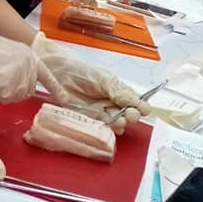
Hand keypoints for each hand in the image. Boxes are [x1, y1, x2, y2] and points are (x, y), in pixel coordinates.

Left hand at [32, 32, 147, 133]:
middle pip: (127, 114)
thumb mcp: (104, 79)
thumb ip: (120, 92)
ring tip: (120, 120)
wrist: (59, 75)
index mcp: (119, 91)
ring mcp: (102, 113)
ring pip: (116, 122)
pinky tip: (110, 127)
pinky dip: (107, 129)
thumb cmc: (82, 72)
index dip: (140, 106)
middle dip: (131, 116)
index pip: (135, 101)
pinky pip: (102, 127)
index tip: (144, 109)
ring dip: (120, 123)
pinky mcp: (90, 120)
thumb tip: (139, 102)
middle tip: (131, 115)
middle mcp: (113, 103)